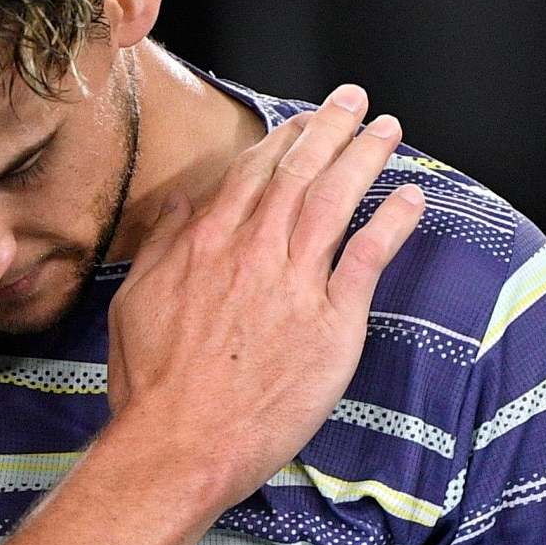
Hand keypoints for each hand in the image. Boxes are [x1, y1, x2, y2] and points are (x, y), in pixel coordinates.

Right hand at [105, 88, 425, 509]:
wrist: (179, 443)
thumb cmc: (151, 384)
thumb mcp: (134, 301)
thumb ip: (162, 247)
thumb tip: (179, 207)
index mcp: (205, 242)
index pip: (253, 173)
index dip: (284, 139)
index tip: (303, 120)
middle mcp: (252, 250)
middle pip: (300, 172)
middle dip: (331, 128)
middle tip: (354, 101)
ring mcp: (294, 283)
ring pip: (336, 200)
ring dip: (365, 157)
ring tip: (388, 131)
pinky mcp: (331, 323)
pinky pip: (368, 258)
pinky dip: (392, 222)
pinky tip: (411, 197)